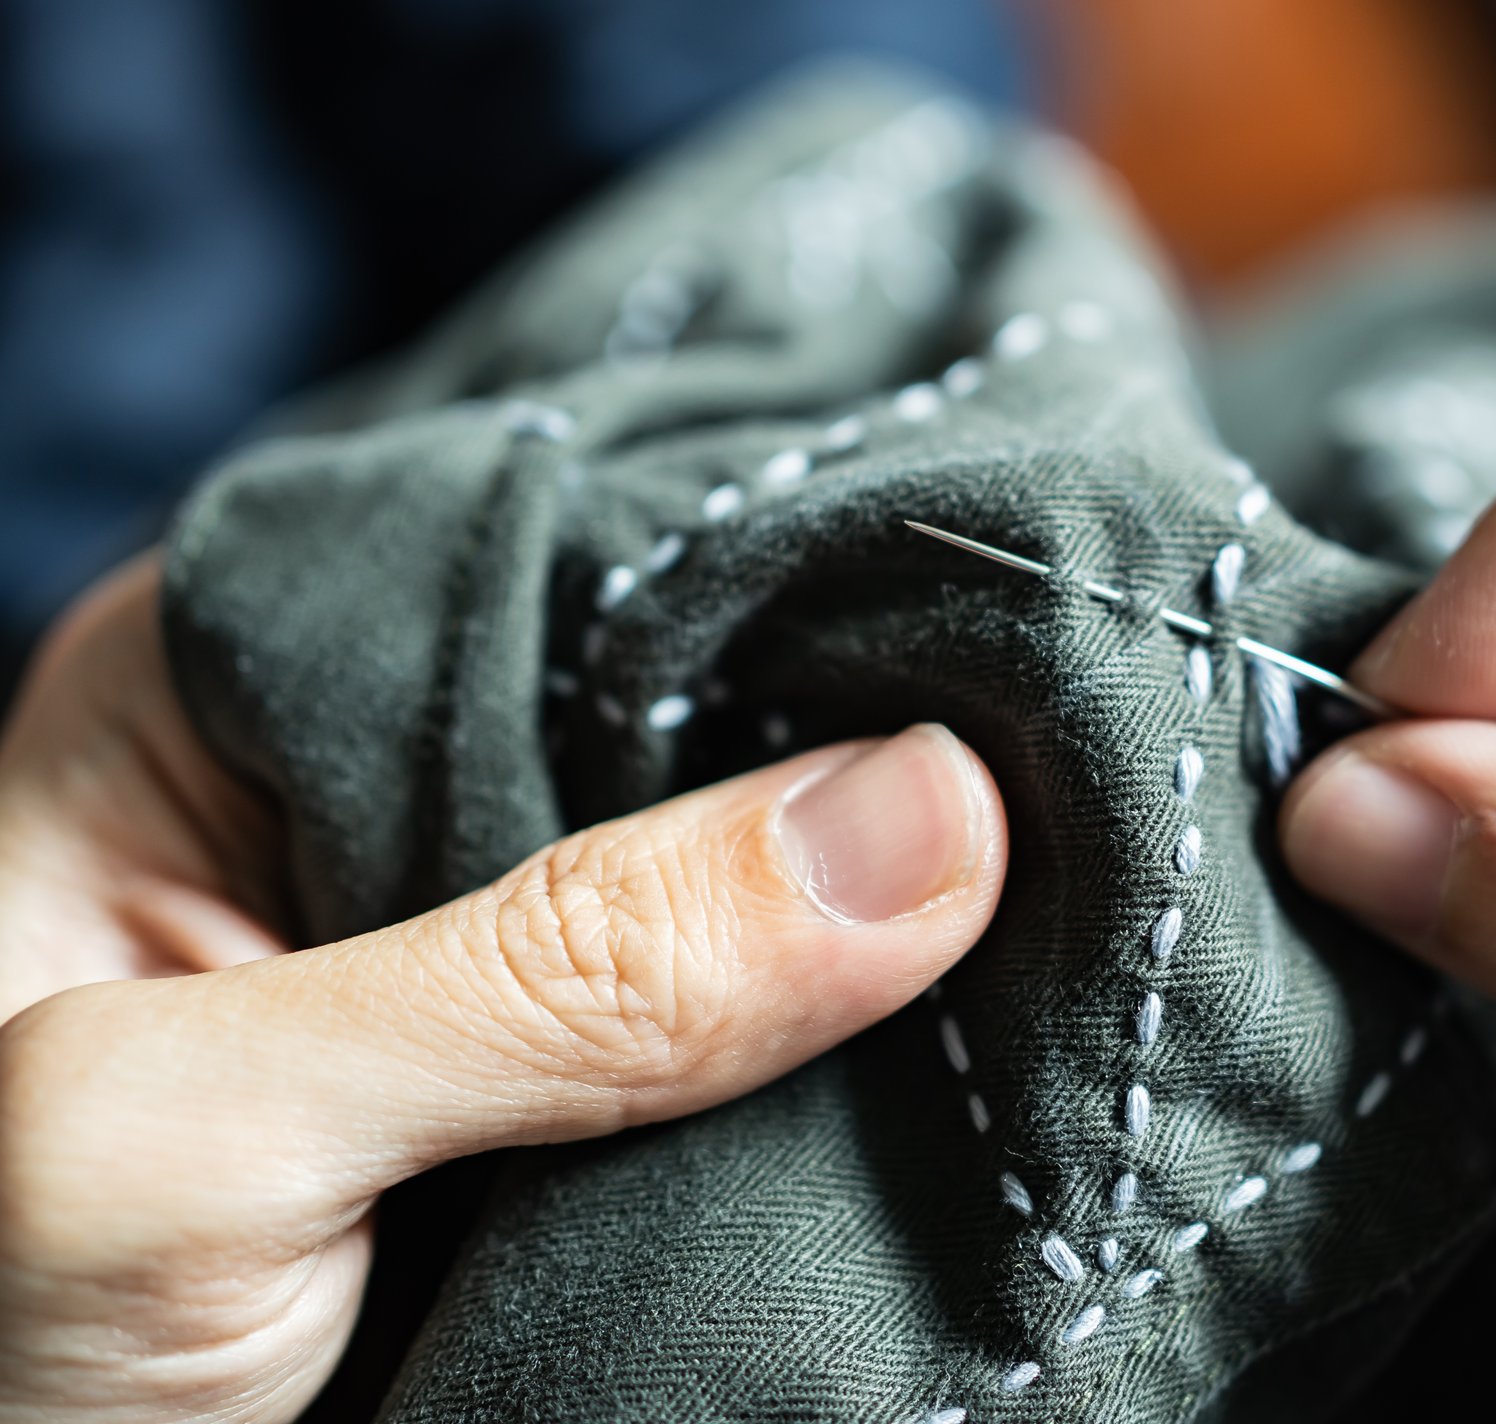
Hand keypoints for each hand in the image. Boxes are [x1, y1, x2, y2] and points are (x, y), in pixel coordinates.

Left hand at [0, 560, 1007, 1422]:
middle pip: (690, 729)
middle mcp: (376, 791)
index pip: (576, 567)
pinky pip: (748, 1049)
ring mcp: (479, 956)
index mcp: (245, 695)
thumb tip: (930, 823)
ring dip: (880, 948)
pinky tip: (969, 1049)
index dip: (795, 601)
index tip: (1014, 649)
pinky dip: (850, 1070)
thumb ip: (543, 975)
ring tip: (1080, 912)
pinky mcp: (560, 1105)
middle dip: (862, 787)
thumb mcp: (197, 1139)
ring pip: (744, 900)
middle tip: (1088, 798)